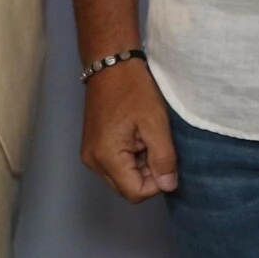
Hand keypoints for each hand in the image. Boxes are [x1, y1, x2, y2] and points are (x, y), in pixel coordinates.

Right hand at [80, 59, 179, 201]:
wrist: (110, 64)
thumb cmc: (134, 89)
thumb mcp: (156, 122)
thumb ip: (163, 158)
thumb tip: (168, 186)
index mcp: (106, 158)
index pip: (136, 193)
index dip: (156, 182)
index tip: (164, 156)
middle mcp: (93, 162)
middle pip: (127, 188)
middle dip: (147, 173)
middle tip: (154, 143)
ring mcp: (90, 155)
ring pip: (122, 178)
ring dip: (139, 165)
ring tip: (145, 137)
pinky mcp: (92, 147)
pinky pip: (115, 166)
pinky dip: (129, 157)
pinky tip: (135, 135)